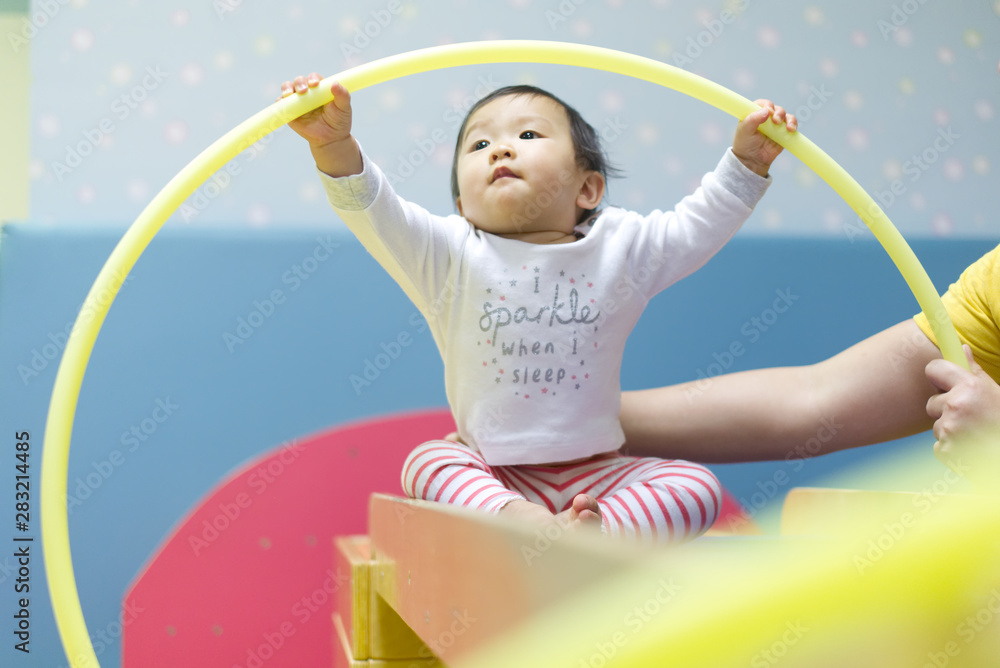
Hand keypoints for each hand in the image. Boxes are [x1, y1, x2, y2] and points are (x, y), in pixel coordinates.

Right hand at [279, 74, 352, 147]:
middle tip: (303, 91)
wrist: (330, 138)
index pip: (314, 78)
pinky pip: (281, 103)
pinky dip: (280, 101)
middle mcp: (308, 92)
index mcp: (320, 88)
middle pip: (299, 81)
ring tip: (289, 94)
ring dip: (287, 88)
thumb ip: (343, 95)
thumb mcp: (344, 108)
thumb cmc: (338, 121)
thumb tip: (335, 83)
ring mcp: (298, 101)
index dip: (313, 78)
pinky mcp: (290, 111)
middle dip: (299, 83)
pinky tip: (281, 102)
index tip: (315, 84)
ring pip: (288, 88)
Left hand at [732, 99, 796, 176]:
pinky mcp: (783, 133)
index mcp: (754, 113)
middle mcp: (766, 117)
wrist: (752, 161)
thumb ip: (752, 119)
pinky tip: (791, 130)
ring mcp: (776, 125)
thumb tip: (767, 111)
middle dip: (779, 113)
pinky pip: (792, 125)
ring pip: (786, 116)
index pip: (762, 104)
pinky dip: (793, 125)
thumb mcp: (744, 131)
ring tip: (787, 127)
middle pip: (776, 109)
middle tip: (776, 121)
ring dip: (789, 119)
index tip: (768, 111)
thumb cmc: (745, 144)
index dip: (767, 105)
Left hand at [926, 345, 999, 489]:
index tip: (942, 380)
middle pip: (932, 402)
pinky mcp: (944, 449)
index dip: (937, 375)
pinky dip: (951, 448)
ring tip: (974, 435)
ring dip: (950, 430)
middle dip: (945, 409)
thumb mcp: (995, 393)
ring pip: (936, 424)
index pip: (933, 368)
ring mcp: (949, 428)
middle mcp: (957, 405)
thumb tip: (961, 348)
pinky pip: (938, 444)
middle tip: (970, 417)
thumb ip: (974, 373)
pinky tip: (970, 448)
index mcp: (971, 387)